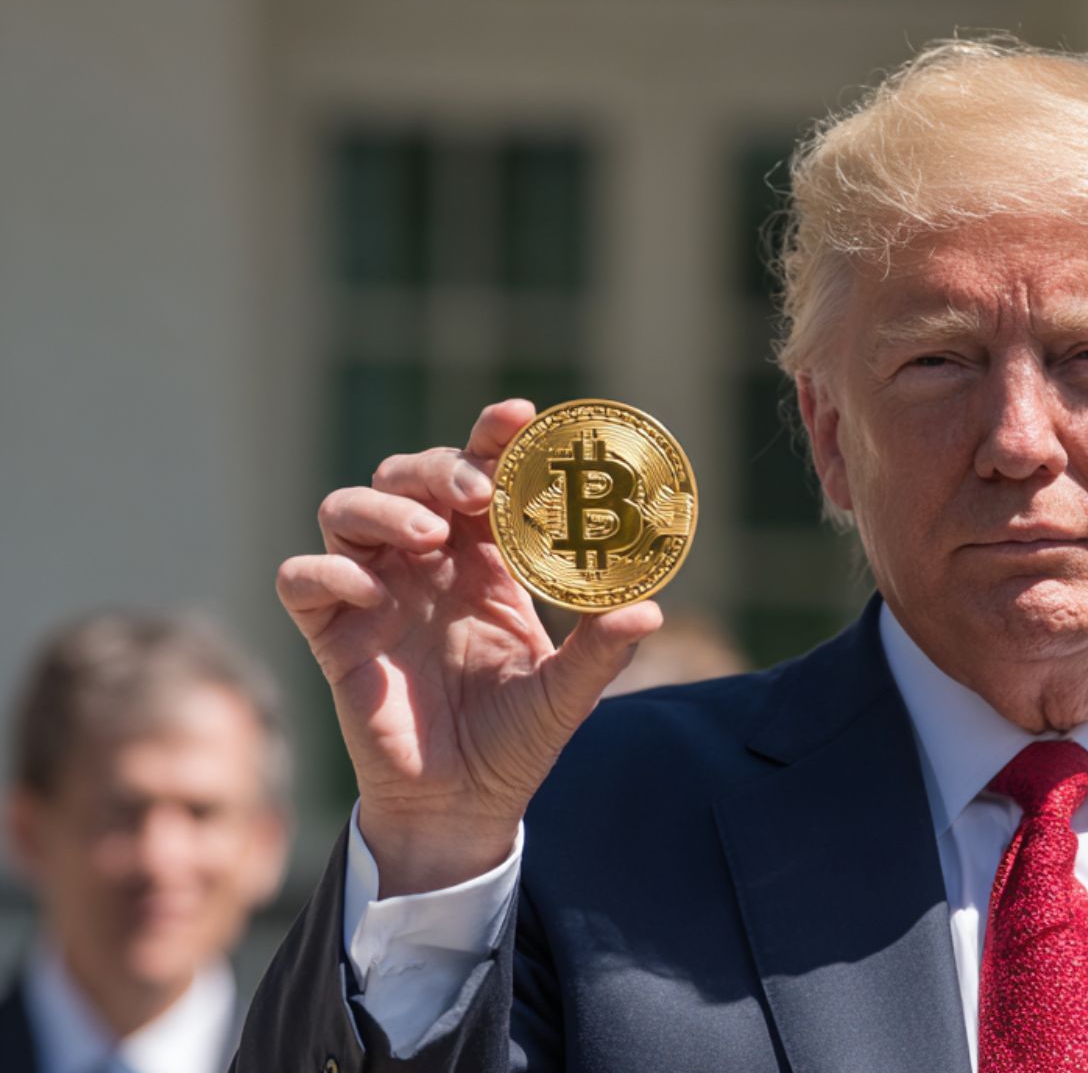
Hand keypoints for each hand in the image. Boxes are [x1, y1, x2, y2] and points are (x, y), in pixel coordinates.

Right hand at [276, 400, 664, 893]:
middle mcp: (425, 562)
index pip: (481, 474)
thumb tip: (648, 610)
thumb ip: (601, 650)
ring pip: (346, 507)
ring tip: (432, 534)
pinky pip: (301, 577)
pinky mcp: (332, 633)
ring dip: (384, 505)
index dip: (494, 438)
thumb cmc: (516, 740)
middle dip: (441, 466)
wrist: (464, 807)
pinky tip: (371, 591)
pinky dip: (326, 570)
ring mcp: (374, 592)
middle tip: (478, 494)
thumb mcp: (567, 694)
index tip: (521, 417)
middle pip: (409, 473)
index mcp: (484, 559)